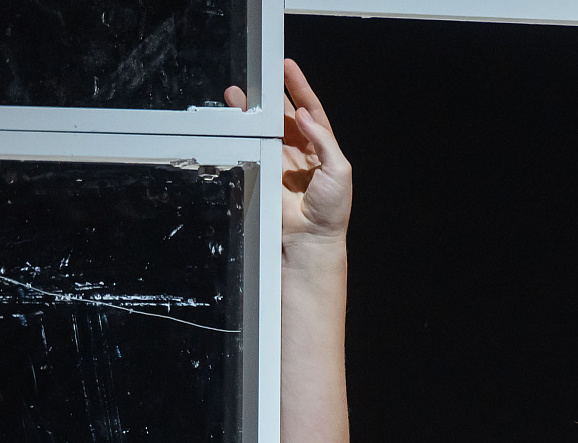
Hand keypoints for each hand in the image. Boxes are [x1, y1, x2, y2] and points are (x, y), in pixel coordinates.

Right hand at [225, 58, 351, 244]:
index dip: (299, 88)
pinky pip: (252, 147)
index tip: (288, 67)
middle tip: (258, 77)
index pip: (309, 111)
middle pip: (282, 115)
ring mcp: (278, 162)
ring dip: (251, 111)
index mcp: (321, 149)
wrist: (310, 239)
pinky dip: (244, 132)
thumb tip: (303, 116)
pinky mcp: (262, 172)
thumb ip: (324, 140)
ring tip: (237, 95)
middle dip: (270, 95)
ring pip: (264, 128)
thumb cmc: (332, 210)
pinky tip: (238, 120)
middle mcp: (299, 153)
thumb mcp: (340, 170)